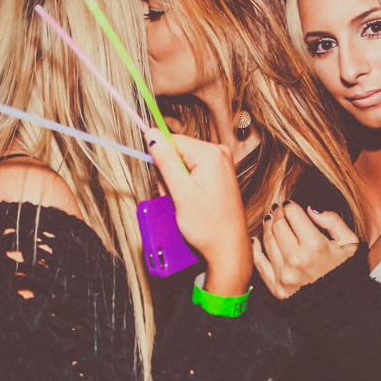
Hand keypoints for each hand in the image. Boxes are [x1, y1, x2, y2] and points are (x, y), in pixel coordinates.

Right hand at [146, 128, 251, 296]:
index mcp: (211, 153)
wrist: (228, 246)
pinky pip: (193, 170)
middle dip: (170, 174)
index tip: (166, 182)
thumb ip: (165, 160)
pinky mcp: (219, 172)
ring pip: (182, 162)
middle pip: (177, 151)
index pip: (171, 141)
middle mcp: (219, 153)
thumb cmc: (209, 225)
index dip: (161, 161)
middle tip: (177, 196)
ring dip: (177, 181)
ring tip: (186, 201)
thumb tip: (151, 134)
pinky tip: (192, 199)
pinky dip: (186, 184)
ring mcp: (221, 162)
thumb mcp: (181, 192)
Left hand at [252, 202, 358, 298]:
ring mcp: (284, 275)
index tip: (289, 204)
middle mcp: (296, 260)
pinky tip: (256, 240)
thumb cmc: (346, 273)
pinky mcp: (277, 289)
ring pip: (267, 241)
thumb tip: (311, 209)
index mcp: (315, 246)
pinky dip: (256, 250)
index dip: (290, 205)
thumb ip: (333, 221)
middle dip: (278, 214)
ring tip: (271, 221)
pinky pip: (260, 264)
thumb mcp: (350, 243)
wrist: (342, 307)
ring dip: (268, 227)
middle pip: (277, 225)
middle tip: (279, 210)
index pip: (293, 214)